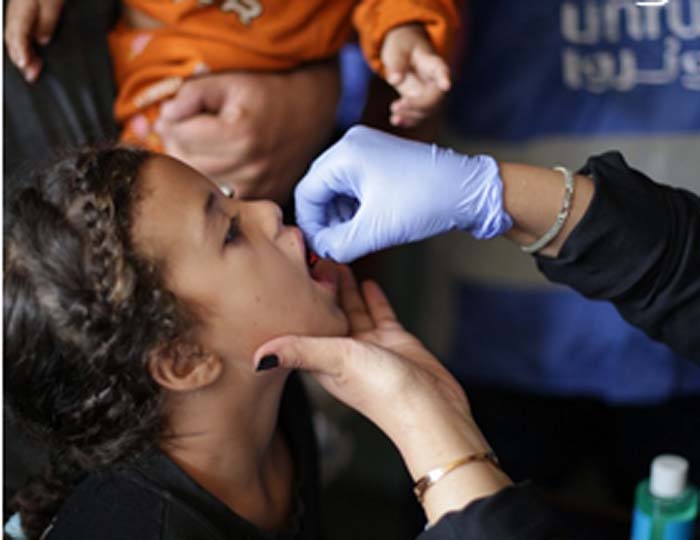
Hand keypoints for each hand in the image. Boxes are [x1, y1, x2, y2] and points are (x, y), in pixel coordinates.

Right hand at [4, 0, 63, 81]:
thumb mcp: (52, 4)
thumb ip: (46, 23)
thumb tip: (41, 40)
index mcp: (19, 12)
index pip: (16, 36)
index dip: (21, 52)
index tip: (26, 65)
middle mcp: (13, 15)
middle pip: (12, 41)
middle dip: (20, 59)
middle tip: (32, 74)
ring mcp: (13, 15)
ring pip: (12, 39)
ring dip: (21, 55)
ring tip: (31, 70)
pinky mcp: (18, 16)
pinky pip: (16, 35)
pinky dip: (22, 48)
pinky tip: (29, 57)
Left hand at [154, 61, 339, 203]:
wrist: (310, 111)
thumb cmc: (266, 94)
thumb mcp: (227, 82)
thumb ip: (190, 95)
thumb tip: (163, 118)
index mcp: (239, 134)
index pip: (179, 136)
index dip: (171, 122)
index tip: (175, 115)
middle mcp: (249, 166)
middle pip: (187, 163)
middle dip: (177, 144)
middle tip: (183, 130)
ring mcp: (258, 186)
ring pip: (202, 182)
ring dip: (193, 164)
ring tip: (201, 146)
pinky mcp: (264, 197)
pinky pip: (224, 196)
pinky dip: (216, 181)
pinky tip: (220, 164)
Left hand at [253, 263, 509, 521]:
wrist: (430, 411)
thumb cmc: (383, 392)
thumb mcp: (336, 361)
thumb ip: (299, 351)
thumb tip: (257, 357)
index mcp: (323, 358)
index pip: (304, 322)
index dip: (296, 299)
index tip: (289, 271)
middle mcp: (343, 352)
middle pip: (326, 312)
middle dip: (319, 287)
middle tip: (312, 256)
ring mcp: (369, 346)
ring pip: (352, 308)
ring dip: (344, 287)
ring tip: (335, 260)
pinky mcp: (394, 341)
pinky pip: (379, 313)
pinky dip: (372, 297)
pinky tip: (368, 281)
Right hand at [295, 125, 512, 262]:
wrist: (469, 190)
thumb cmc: (425, 203)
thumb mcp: (377, 230)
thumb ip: (339, 245)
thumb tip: (320, 252)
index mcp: (345, 154)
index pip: (307, 192)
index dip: (310, 225)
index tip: (319, 250)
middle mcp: (352, 143)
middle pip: (319, 188)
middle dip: (325, 221)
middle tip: (336, 247)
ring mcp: (367, 148)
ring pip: (337, 188)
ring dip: (340, 216)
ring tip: (355, 238)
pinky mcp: (380, 158)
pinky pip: (354, 184)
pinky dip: (355, 207)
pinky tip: (367, 225)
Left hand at [381, 24, 449, 127]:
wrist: (402, 50)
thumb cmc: (402, 44)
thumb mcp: (396, 48)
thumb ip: (396, 63)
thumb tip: (395, 80)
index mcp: (432, 63)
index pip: (441, 71)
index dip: (444, 78)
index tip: (446, 85)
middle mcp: (434, 81)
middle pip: (435, 98)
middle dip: (418, 105)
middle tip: (396, 106)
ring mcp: (427, 93)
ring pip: (427, 110)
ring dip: (411, 114)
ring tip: (393, 108)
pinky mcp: (419, 102)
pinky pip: (417, 115)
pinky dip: (407, 121)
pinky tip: (394, 121)